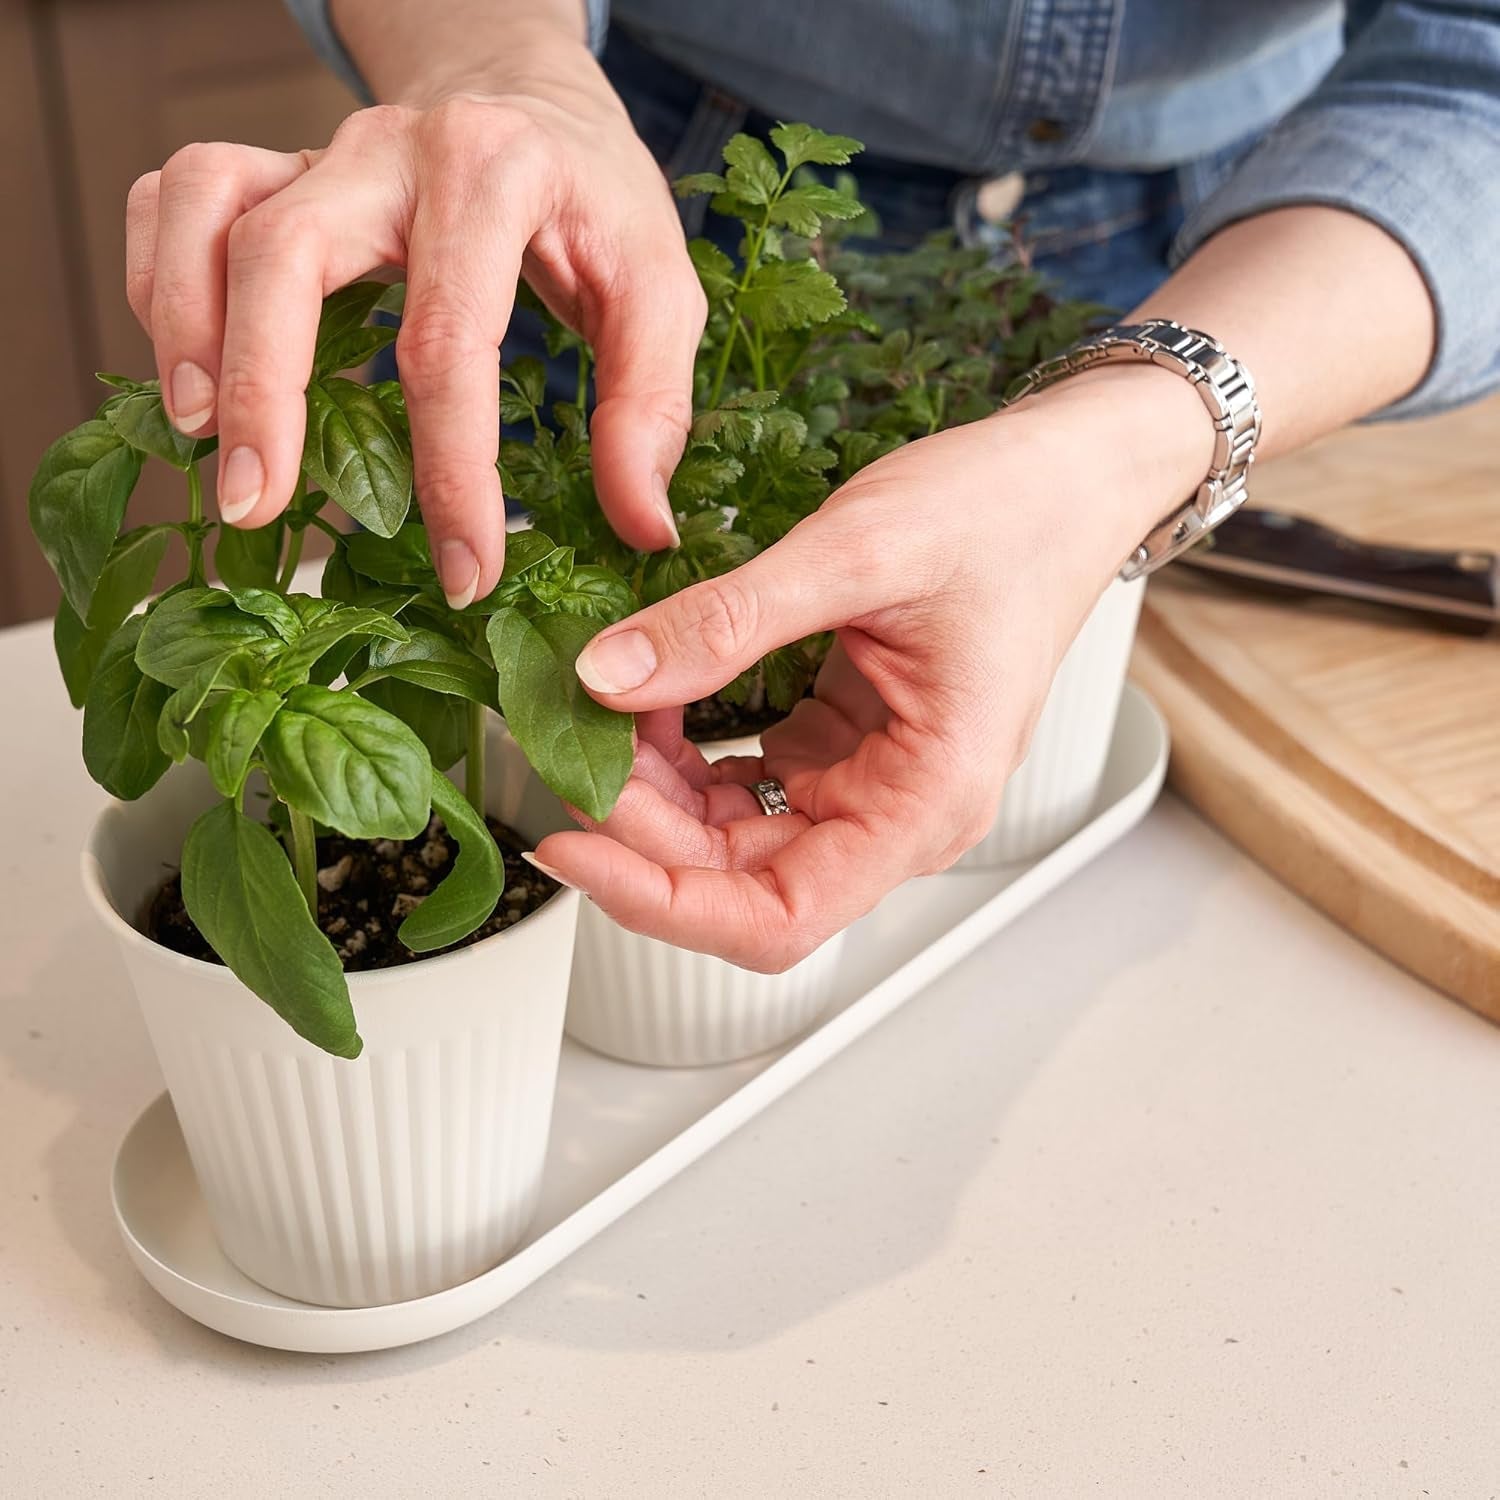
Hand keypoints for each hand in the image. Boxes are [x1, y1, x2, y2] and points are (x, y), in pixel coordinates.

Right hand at [124, 27, 696, 603]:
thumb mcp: (662, 295)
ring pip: (207, 205)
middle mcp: (389, 149)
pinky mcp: (275, 167)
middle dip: (263, 389)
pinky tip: (191, 366)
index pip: (448, 339)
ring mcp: (319, 152)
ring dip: (186, 324)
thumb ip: (653, 408)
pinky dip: (161, 275)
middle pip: (285, 249)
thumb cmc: (598, 210)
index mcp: (493, 173)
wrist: (543, 108)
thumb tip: (639, 526)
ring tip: (200, 434)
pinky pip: (175, 193)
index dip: (451, 472)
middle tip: (256, 503)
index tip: (465, 572)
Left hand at [533, 368, 1213, 968]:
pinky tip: (644, 697)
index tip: (572, 847)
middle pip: (736, 881)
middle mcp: (896, 814)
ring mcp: (867, 784)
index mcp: (925, 801)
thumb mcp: (858, 553)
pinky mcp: (841, 746)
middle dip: (637, 827)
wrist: (1067, 477)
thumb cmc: (1008, 515)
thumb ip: (727, 623)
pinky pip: (742, 780)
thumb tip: (606, 678)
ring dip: (651, 792)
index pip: (776, 918)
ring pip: (729, 837)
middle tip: (567, 742)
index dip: (660, 903)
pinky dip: (680, 754)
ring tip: (597, 713)